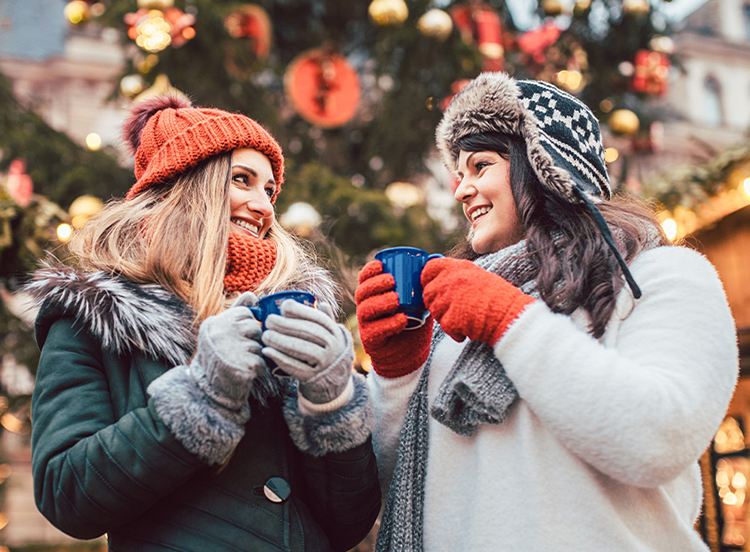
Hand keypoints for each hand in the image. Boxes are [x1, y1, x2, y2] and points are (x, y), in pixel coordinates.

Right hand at [190, 291, 266, 410]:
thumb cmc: (218, 355)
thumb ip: (237, 310)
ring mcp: (232, 350)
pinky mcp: (243, 367)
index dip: (246, 326)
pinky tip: (244, 372)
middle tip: (238, 351)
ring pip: (259, 346)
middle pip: (255, 328)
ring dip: (254, 356)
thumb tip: (252, 294)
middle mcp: (221, 334)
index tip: (236, 336)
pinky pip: (262, 362)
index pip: (245, 313)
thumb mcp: (221, 329)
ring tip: (239, 362)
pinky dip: (258, 369)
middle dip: (252, 340)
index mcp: (216, 322)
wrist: (208, 389)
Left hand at [261, 301, 352, 403]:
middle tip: (268, 321)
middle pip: (309, 333)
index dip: (301, 311)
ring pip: (302, 349)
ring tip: (265, 335)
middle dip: (286, 325)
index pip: (318, 319)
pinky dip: (280, 358)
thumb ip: (326, 319)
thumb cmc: (327, 351)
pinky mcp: (313, 377)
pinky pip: (295, 367)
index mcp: (335, 333)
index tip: (283, 307)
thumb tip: (321, 303)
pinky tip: (267, 351)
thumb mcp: (331, 335)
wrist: (334, 380)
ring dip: (281, 341)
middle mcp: (334, 347)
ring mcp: (325, 363)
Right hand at [354, 260, 432, 377]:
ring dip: (381, 302)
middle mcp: (366, 308)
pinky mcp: (371, 341)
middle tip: (391, 281)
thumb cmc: (414, 322)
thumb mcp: (419, 301)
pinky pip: (375, 331)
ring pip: (365, 310)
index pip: (364, 279)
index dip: (369, 270)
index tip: (381, 264)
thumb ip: (423, 283)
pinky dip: (389, 324)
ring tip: (396, 299)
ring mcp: (366, 325)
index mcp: (374, 295)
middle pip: (362, 292)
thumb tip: (435, 258)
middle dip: (374, 284)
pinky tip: (401, 319)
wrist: (411, 354)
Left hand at [421, 257, 534, 345]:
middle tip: (453, 309)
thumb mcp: (478, 276)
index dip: (427, 279)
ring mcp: (449, 299)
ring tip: (465, 318)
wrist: (510, 315)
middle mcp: (450, 280)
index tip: (431, 286)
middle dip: (436, 303)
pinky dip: (455, 332)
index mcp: (458, 267)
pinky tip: (468, 329)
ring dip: (446, 318)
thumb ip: (457, 276)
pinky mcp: (451, 318)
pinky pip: (445, 326)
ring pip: (434, 311)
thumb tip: (440, 281)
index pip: (429, 268)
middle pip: (428, 293)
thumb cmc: (499, 297)